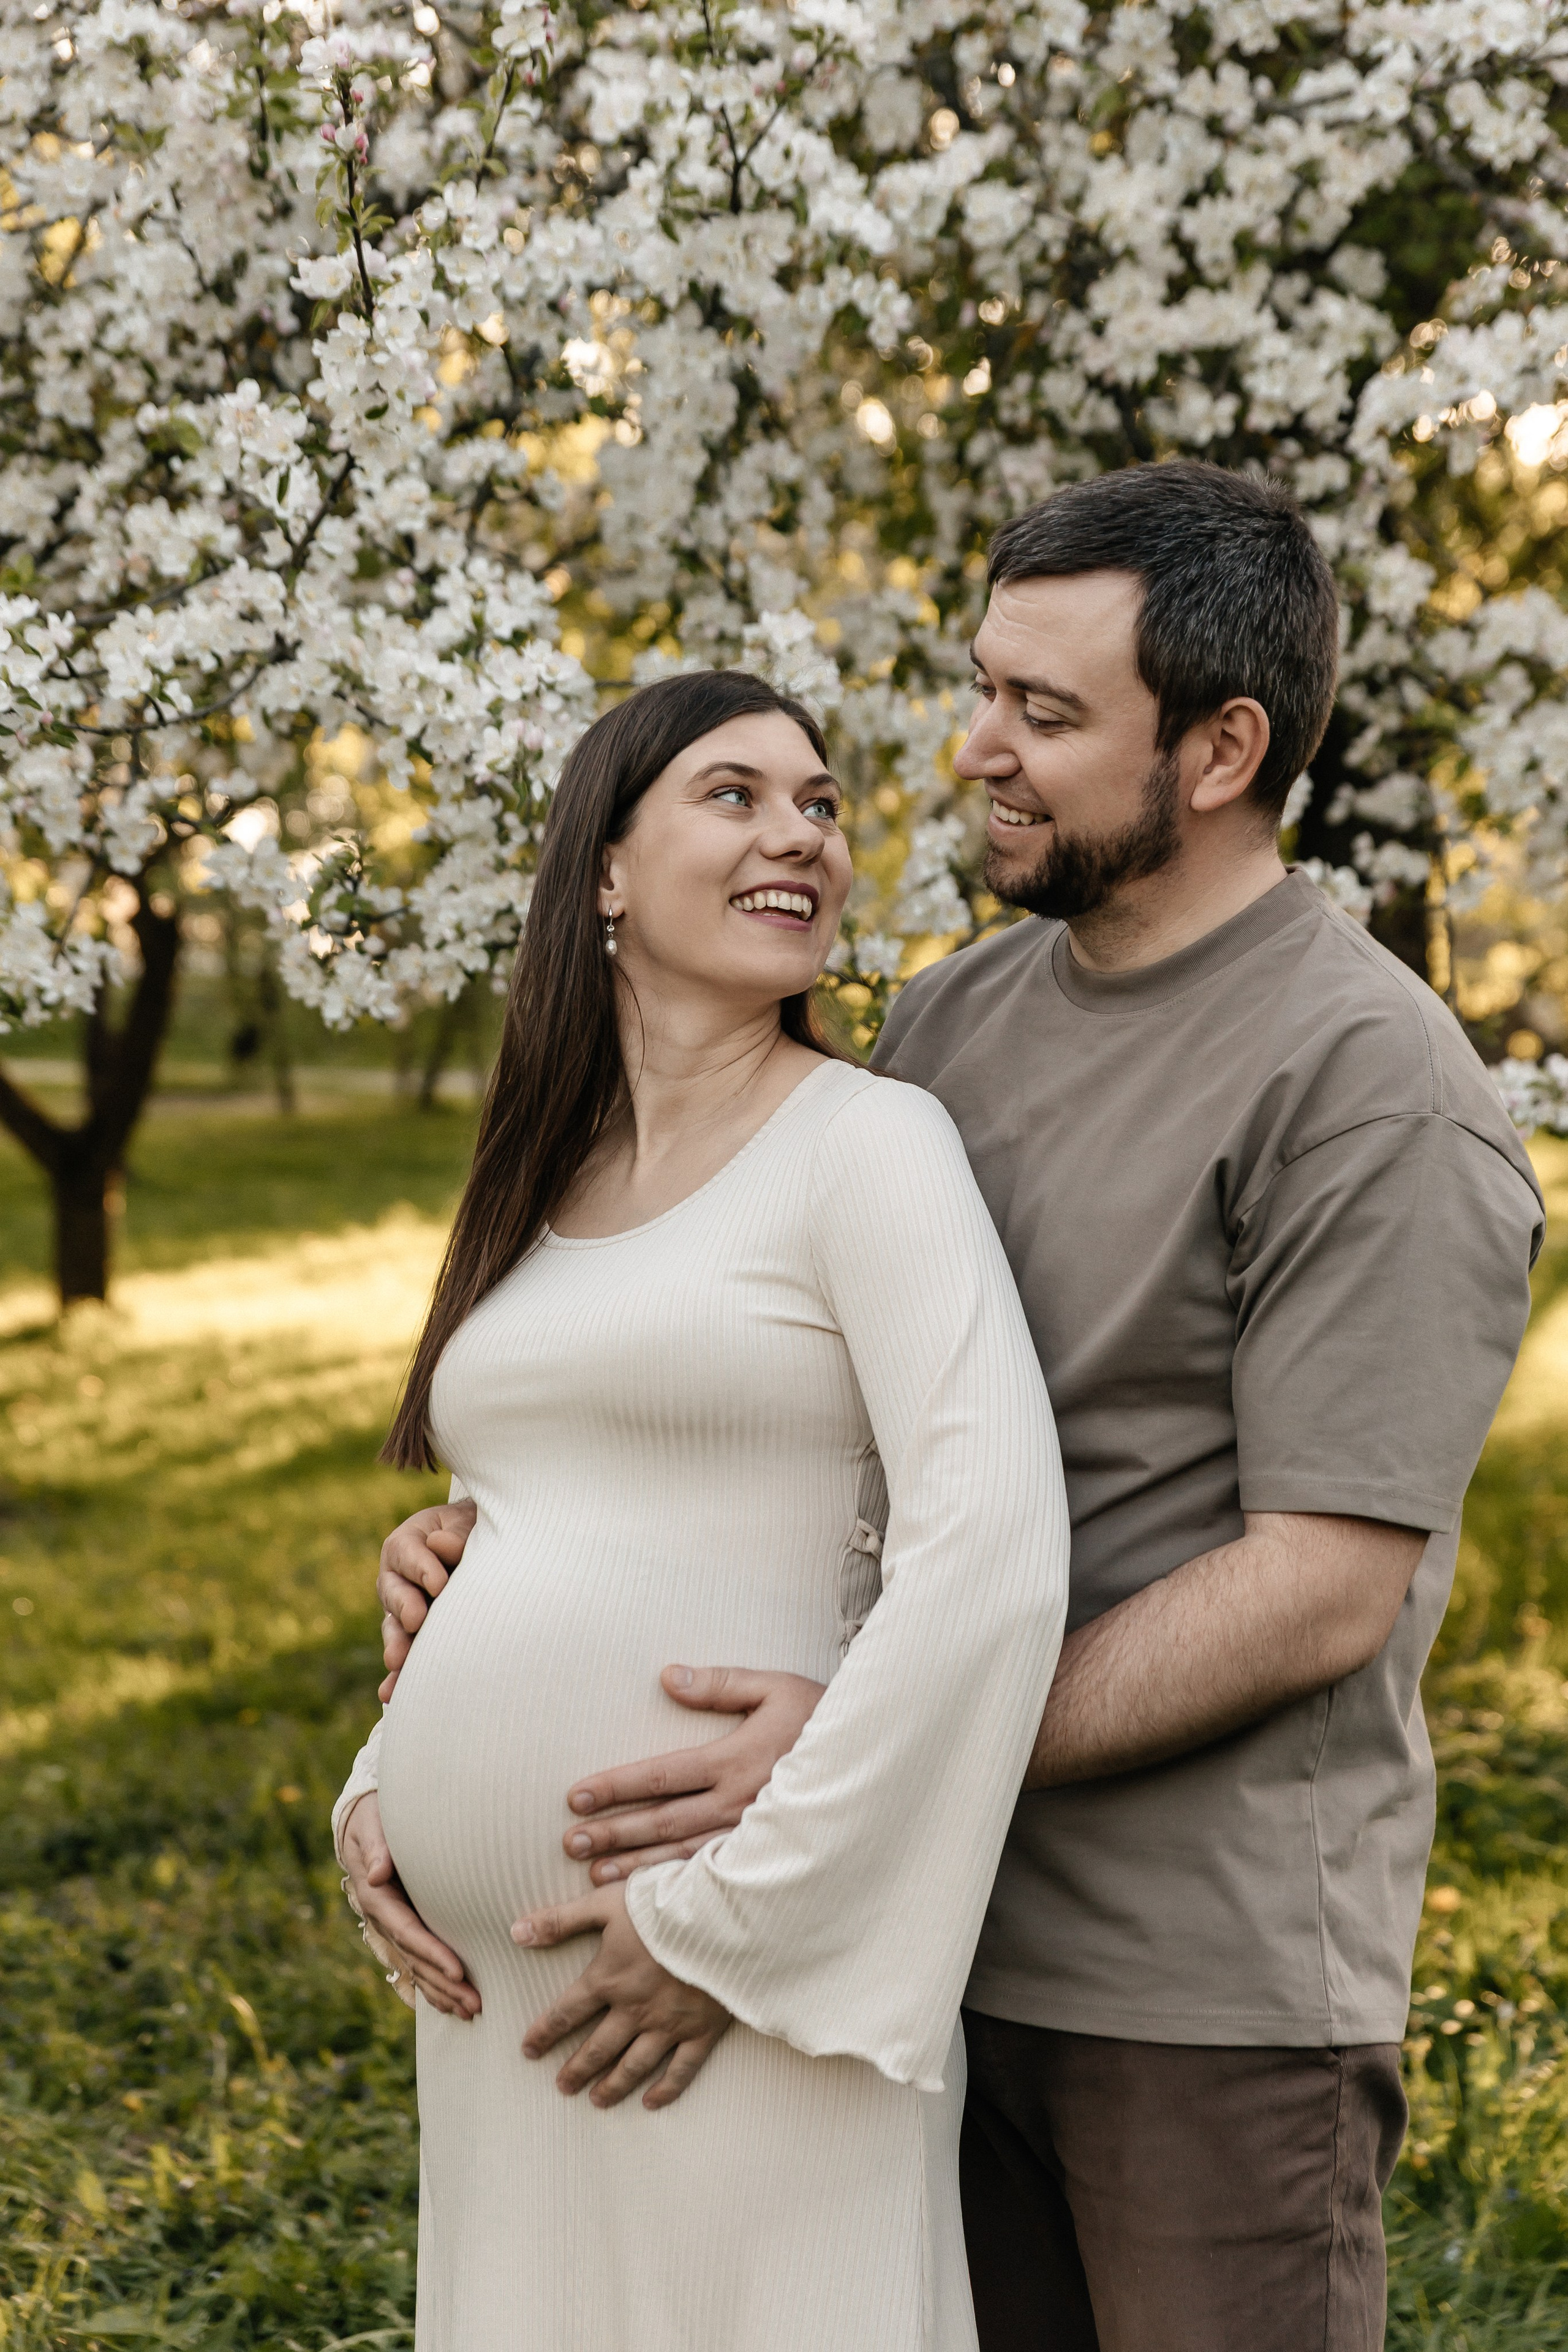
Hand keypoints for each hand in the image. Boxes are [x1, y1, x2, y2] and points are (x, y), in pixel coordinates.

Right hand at [341, 1792, 480, 2018]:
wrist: (364, 1820)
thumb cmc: (374, 1817)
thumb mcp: (371, 1825)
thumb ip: (376, 1847)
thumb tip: (377, 1873)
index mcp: (376, 1896)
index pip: (407, 1930)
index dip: (432, 1952)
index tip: (458, 1971)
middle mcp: (383, 1919)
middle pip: (415, 1958)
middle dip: (444, 1984)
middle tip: (475, 2005)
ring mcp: (392, 1927)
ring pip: (417, 1967)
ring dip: (443, 1992)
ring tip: (471, 2012)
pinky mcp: (403, 1927)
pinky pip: (417, 1961)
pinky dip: (433, 1984)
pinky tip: (452, 2003)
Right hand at [377, 1498, 476, 1700]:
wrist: (482, 1546)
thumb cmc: (475, 1530)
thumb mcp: (469, 1522)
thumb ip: (458, 1533)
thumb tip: (442, 1544)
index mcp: (408, 1543)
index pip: (408, 1553)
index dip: (422, 1567)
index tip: (440, 1584)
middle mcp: (398, 1578)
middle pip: (394, 1592)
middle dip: (405, 1606)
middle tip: (417, 1620)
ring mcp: (403, 1610)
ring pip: (395, 1627)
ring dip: (397, 1644)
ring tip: (397, 1660)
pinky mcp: (414, 1637)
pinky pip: (405, 1657)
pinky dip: (398, 1677)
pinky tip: (390, 1695)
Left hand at [514, 1883, 730, 2108]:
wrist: (725, 1917)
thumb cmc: (665, 1903)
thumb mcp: (607, 1903)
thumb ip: (561, 1919)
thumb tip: (516, 1933)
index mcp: (609, 1979)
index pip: (566, 2013)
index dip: (544, 2033)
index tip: (529, 2050)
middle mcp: (634, 2009)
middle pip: (598, 2047)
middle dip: (576, 2069)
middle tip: (561, 2086)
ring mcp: (669, 2024)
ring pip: (633, 2065)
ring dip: (612, 2085)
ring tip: (595, 2100)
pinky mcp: (702, 2030)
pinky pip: (681, 2069)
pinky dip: (666, 2089)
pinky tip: (651, 2102)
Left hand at [562, 1664, 826, 1884]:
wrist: (874, 1762)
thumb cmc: (821, 1717)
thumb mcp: (776, 1687)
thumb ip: (721, 1683)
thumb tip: (667, 1676)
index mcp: (735, 1760)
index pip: (662, 1774)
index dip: (616, 1786)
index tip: (577, 1795)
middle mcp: (738, 1803)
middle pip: (662, 1820)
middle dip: (613, 1831)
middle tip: (570, 1842)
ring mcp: (750, 1836)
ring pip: (681, 1855)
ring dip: (635, 1864)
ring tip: (594, 1872)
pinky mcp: (763, 1857)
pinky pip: (712, 1876)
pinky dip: (676, 1886)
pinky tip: (648, 1895)